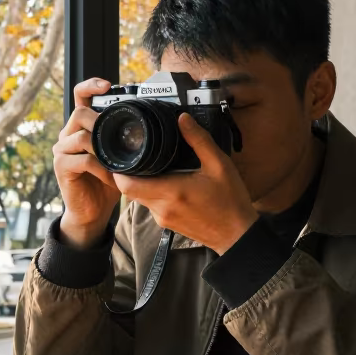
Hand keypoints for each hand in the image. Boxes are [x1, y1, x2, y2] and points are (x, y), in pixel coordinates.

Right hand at [52, 78, 121, 248]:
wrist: (92, 211)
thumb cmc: (106, 183)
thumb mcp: (118, 157)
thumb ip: (123, 139)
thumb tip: (150, 124)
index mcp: (81, 127)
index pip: (80, 96)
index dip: (91, 86)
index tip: (108, 85)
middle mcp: (67, 135)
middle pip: (80, 114)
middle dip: (101, 121)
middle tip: (120, 135)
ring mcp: (61, 151)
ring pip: (81, 137)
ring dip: (104, 148)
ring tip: (118, 160)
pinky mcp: (62, 167)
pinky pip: (83, 160)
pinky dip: (101, 168)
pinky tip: (112, 176)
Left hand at [114, 113, 257, 254]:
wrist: (237, 235)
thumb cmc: (230, 202)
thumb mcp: (219, 165)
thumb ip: (199, 140)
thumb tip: (183, 119)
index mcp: (171, 192)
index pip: (128, 185)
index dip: (119, 171)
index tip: (122, 156)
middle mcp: (162, 208)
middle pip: (130, 190)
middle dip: (129, 174)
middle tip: (135, 155)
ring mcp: (163, 218)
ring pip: (140, 198)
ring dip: (142, 183)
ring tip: (152, 166)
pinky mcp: (167, 224)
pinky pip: (151, 205)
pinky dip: (153, 193)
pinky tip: (167, 182)